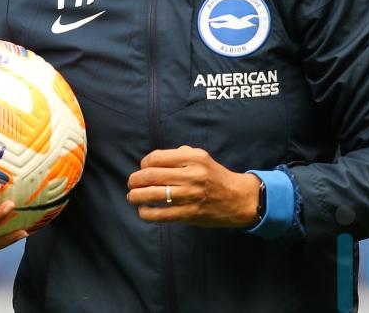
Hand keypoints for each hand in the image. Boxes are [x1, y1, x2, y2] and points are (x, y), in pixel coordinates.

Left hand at [126, 146, 260, 227]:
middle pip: (151, 176)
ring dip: (136, 196)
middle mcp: (191, 175)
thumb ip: (180, 154)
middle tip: (131, 183)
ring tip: (132, 197)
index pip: (157, 158)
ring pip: (153, 194)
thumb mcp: (202, 157)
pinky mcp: (190, 214)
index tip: (142, 168)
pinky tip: (143, 211)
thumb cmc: (215, 176)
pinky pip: (161, 214)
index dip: (144, 163)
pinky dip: (146, 213)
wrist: (237, 198)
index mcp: (193, 158)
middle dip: (135, 180)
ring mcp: (190, 196)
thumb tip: (153, 160)